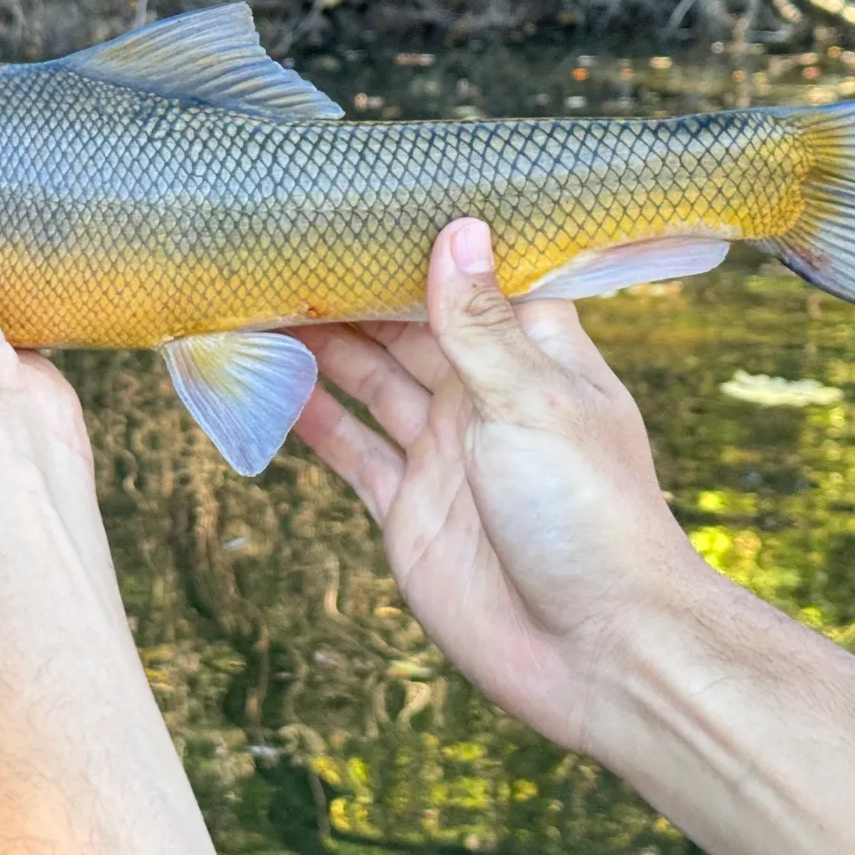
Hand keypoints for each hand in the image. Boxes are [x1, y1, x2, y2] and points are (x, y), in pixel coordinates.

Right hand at [293, 217, 711, 753]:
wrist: (597, 651)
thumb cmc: (591, 514)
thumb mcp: (530, 402)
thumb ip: (479, 324)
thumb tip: (458, 228)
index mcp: (532, 357)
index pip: (476, 281)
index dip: (427, 245)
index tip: (370, 203)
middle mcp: (485, 397)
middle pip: (408, 327)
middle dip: (354, 292)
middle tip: (284, 247)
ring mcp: (444, 454)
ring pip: (370, 382)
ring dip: (321, 347)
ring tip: (257, 302)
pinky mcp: (408, 510)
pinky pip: (351, 451)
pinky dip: (309, 419)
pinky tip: (267, 385)